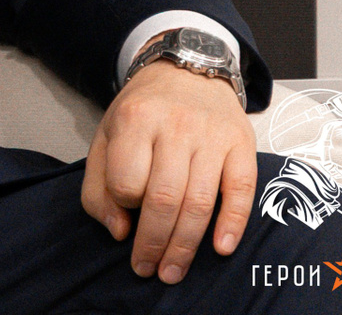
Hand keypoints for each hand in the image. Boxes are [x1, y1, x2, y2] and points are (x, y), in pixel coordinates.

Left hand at [80, 49, 256, 284]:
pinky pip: (241, 190)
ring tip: (173, 271)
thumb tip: (119, 231)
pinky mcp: (242, 144)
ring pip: (200, 201)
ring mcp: (212, 135)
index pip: (127, 179)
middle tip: (148, 270)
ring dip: (186, 245)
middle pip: (164, 198)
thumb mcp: (106, 136)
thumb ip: (99, 184)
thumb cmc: (142, 112)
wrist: (187, 70)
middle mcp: (176, 126)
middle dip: (154, 243)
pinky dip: (232, 224)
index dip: (124, 204)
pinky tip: (220, 249)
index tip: (125, 212)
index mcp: (135, 120)